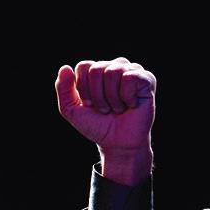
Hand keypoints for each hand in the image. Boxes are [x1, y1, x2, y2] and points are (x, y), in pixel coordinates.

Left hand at [56, 57, 155, 184]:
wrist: (118, 143)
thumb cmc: (97, 125)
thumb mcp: (72, 111)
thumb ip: (64, 90)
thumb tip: (64, 67)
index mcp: (97, 71)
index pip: (84, 66)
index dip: (83, 89)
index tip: (89, 104)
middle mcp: (114, 66)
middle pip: (96, 69)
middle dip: (97, 96)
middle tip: (105, 109)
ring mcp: (131, 70)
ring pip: (113, 72)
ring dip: (111, 98)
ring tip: (117, 108)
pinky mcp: (146, 78)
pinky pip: (129, 78)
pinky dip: (126, 97)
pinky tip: (130, 104)